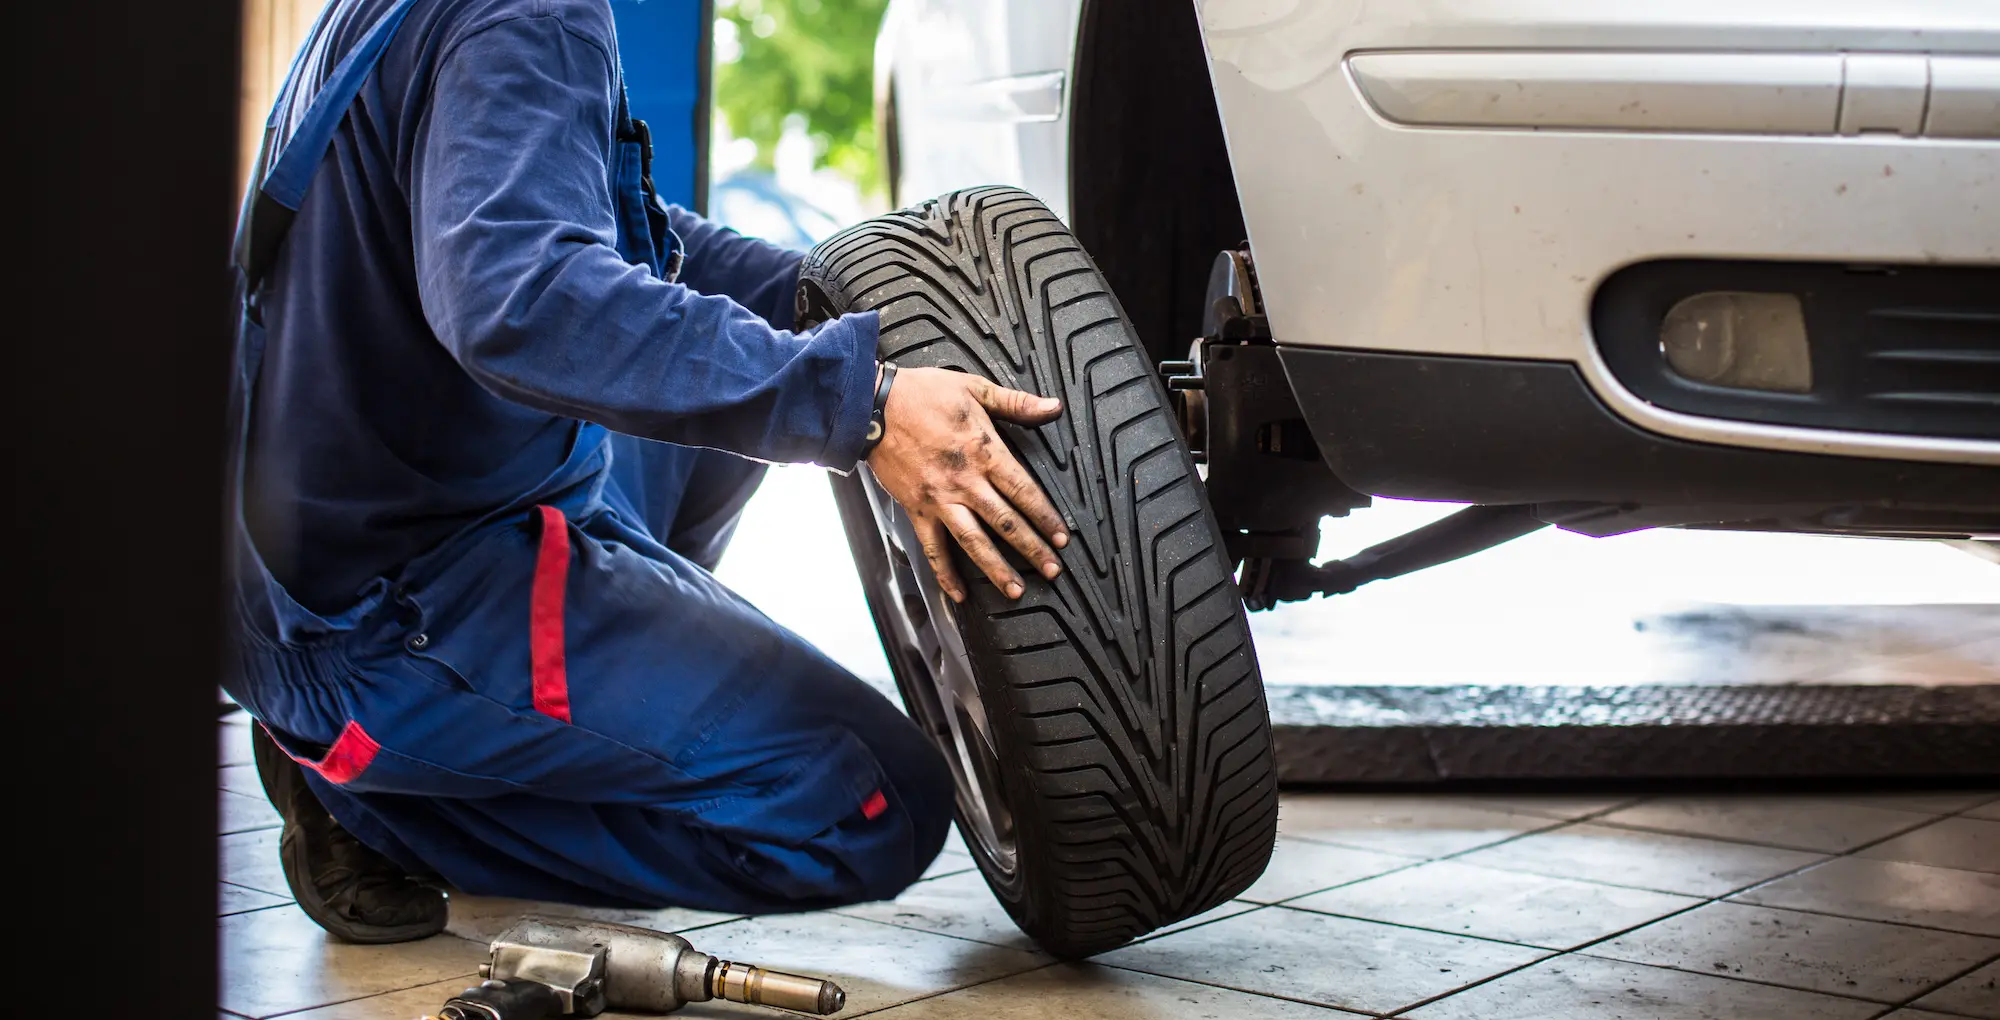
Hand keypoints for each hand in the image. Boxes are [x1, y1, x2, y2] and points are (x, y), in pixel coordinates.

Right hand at [866, 365, 1067, 602]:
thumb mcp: (974, 388)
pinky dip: (944, 573)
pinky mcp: (917, 509)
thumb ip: (1017, 402)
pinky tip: (958, 594)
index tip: (1061, 537)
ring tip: (1015, 590)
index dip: (1046, 517)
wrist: (872, 406)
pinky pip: (933, 547)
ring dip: (996, 569)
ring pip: (973, 541)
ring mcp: (939, 499)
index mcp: (984, 451)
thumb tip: (1053, 407)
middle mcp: (965, 482)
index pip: (1024, 491)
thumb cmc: (921, 394)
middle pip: (1005, 522)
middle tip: (1052, 570)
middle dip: (1032, 549)